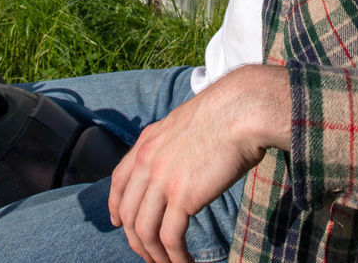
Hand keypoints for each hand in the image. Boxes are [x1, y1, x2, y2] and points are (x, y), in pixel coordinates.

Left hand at [107, 65, 289, 262]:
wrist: (242, 111)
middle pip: (128, 211)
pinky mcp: (182, 196)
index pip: (118, 180)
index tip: (118, 223)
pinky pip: (170, 238)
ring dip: (154, 255)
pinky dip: (174, 257)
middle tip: (149, 255)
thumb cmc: (227, 114)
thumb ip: (174, 145)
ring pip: (144, 230)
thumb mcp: (186, 124)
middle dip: (136, 240)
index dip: (115, 206)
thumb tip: (182, 163)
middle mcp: (147, 161)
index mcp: (147, 142)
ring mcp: (162, 180)